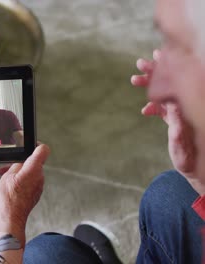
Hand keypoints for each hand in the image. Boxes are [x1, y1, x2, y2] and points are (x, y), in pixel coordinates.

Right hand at [0, 145, 49, 243]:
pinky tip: (10, 187)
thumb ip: (16, 165)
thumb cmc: (8, 198)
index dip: (36, 145)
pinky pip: (30, 182)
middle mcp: (40, 177)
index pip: (43, 150)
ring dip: (19, 173)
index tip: (29, 144)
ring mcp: (39, 186)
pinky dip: (21, 181)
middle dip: (20, 163)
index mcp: (34, 169)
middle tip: (6, 168)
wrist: (10, 218)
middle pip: (34, 162)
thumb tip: (20, 163)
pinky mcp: (35, 194)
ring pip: (30, 172)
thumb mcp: (7, 176)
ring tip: (5, 179)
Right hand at [131, 49, 196, 176]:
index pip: (178, 83)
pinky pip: (163, 107)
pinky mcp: (175, 119)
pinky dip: (153, 106)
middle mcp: (185, 107)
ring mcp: (181, 112)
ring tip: (134, 79)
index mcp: (187, 109)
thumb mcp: (181, 146)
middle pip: (171, 83)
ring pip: (165, 92)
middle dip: (155, 72)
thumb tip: (173, 109)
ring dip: (151, 85)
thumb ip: (177, 128)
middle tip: (139, 63)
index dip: (167, 69)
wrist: (194, 169)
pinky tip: (144, 111)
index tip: (156, 58)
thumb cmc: (189, 159)